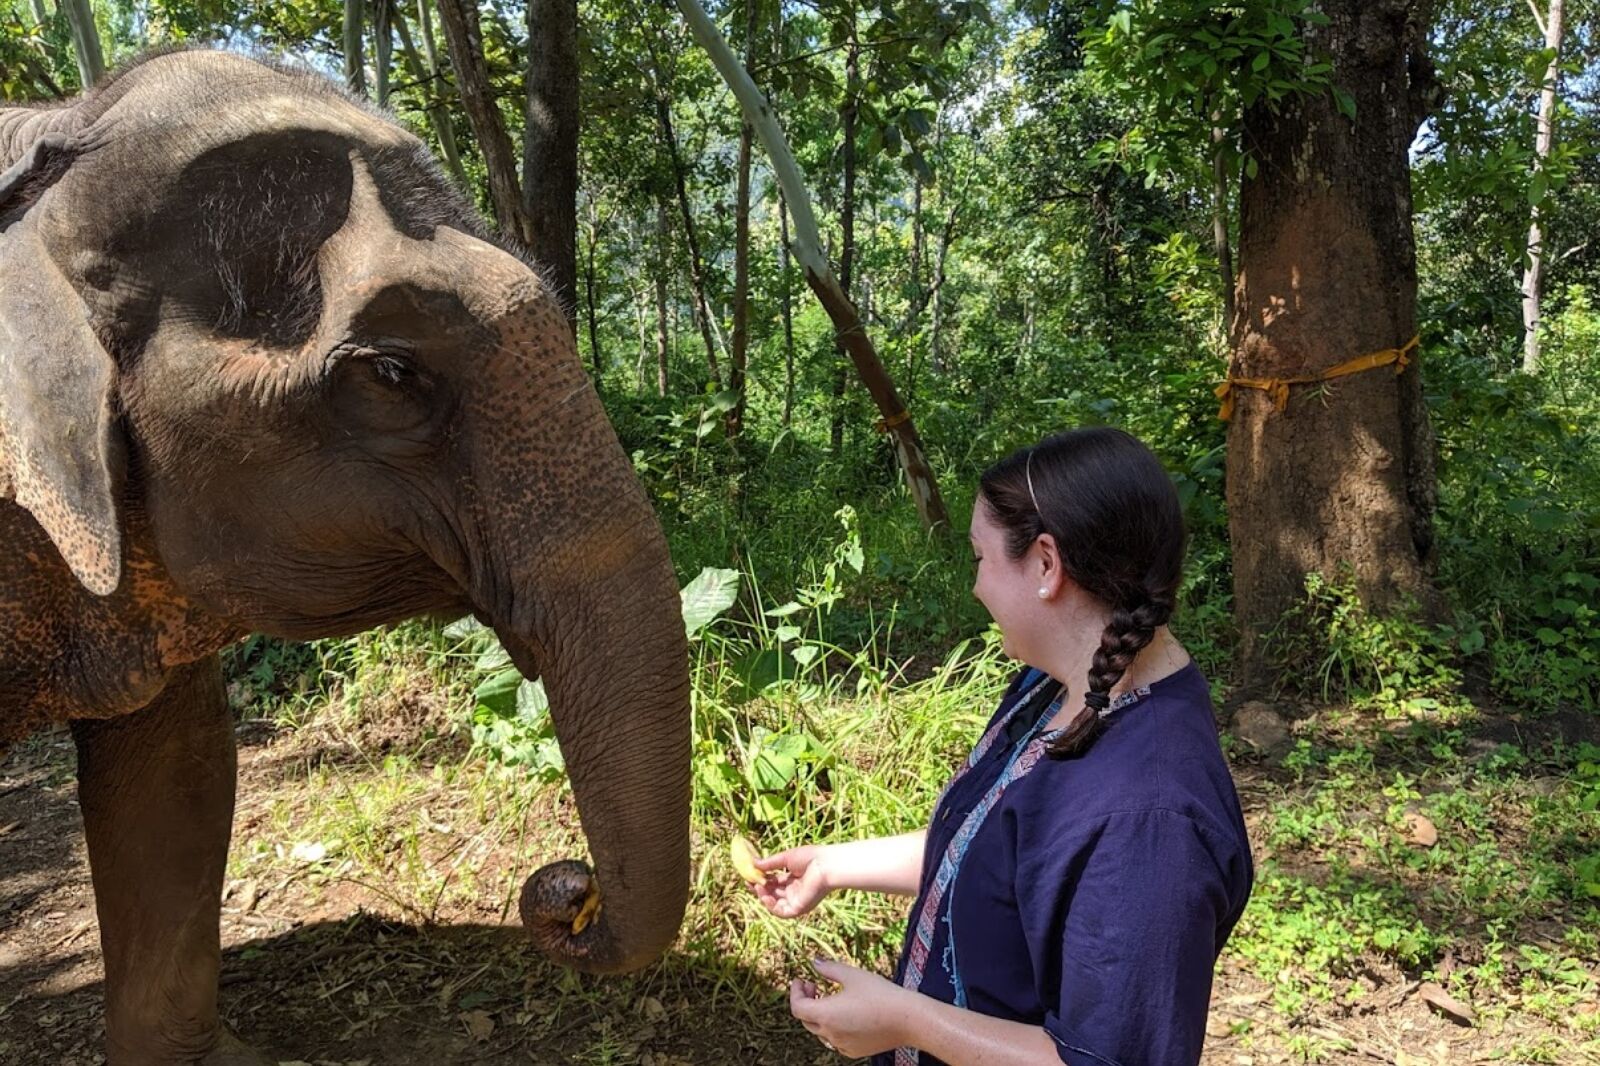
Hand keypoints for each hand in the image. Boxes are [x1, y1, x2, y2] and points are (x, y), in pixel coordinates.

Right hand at [751, 844, 830, 917]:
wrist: (826, 865)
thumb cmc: (810, 858)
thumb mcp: (785, 858)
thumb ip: (770, 863)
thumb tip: (753, 863)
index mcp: (793, 879)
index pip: (774, 882)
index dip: (761, 879)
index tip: (749, 875)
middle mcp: (794, 891)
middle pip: (772, 893)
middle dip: (759, 888)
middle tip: (748, 882)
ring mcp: (796, 900)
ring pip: (774, 903)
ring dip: (763, 896)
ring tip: (757, 886)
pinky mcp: (798, 908)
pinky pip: (781, 912)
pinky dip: (771, 905)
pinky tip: (765, 895)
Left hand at [789, 958, 916, 1058]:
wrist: (908, 1020)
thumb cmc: (880, 994)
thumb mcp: (853, 975)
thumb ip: (829, 969)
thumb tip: (814, 962)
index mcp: (826, 1014)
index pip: (797, 1007)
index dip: (795, 992)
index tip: (802, 980)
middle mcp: (830, 1034)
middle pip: (806, 1020)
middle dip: (806, 1002)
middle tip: (814, 986)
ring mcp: (842, 1045)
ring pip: (821, 1031)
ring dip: (820, 1015)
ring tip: (832, 998)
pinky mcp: (855, 1051)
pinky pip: (836, 1040)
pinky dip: (834, 1028)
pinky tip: (846, 1015)